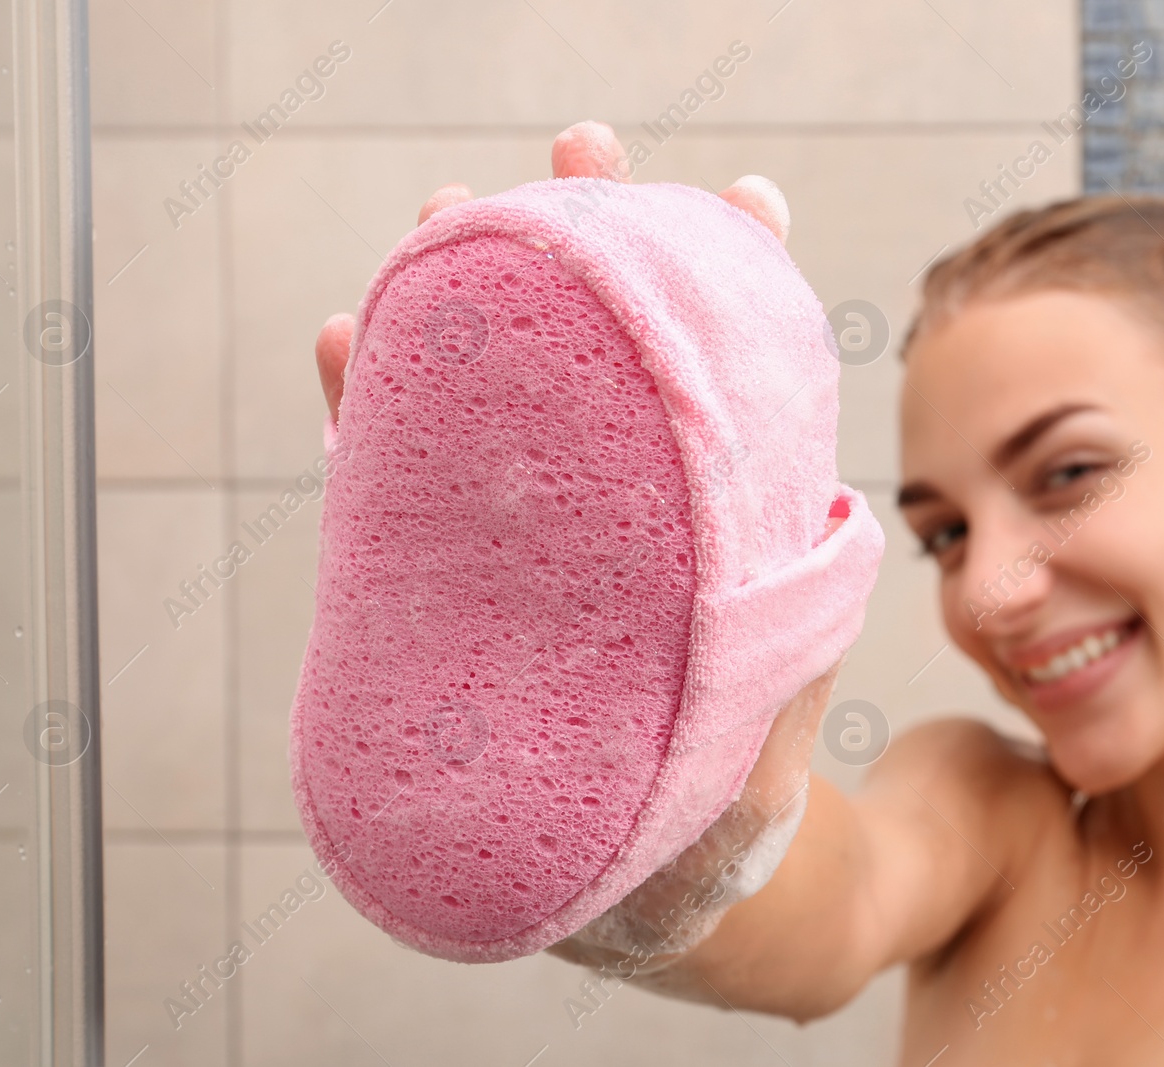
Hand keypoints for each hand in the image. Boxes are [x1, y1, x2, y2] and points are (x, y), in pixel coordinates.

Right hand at [310, 120, 844, 970]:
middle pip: (587, 358)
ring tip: (449, 211)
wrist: (644, 882)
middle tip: (578, 154)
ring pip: (480, 399)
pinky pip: (390, 490)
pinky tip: (344, 342)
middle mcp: (599, 511)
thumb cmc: (730, 780)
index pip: (705, 380)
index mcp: (690, 517)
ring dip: (461, 299)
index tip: (741, 197)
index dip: (725, 284)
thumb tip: (819, 501)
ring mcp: (516, 542)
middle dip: (582, 247)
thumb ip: (794, 608)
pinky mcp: (442, 586)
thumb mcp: (780, 687)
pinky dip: (364, 416)